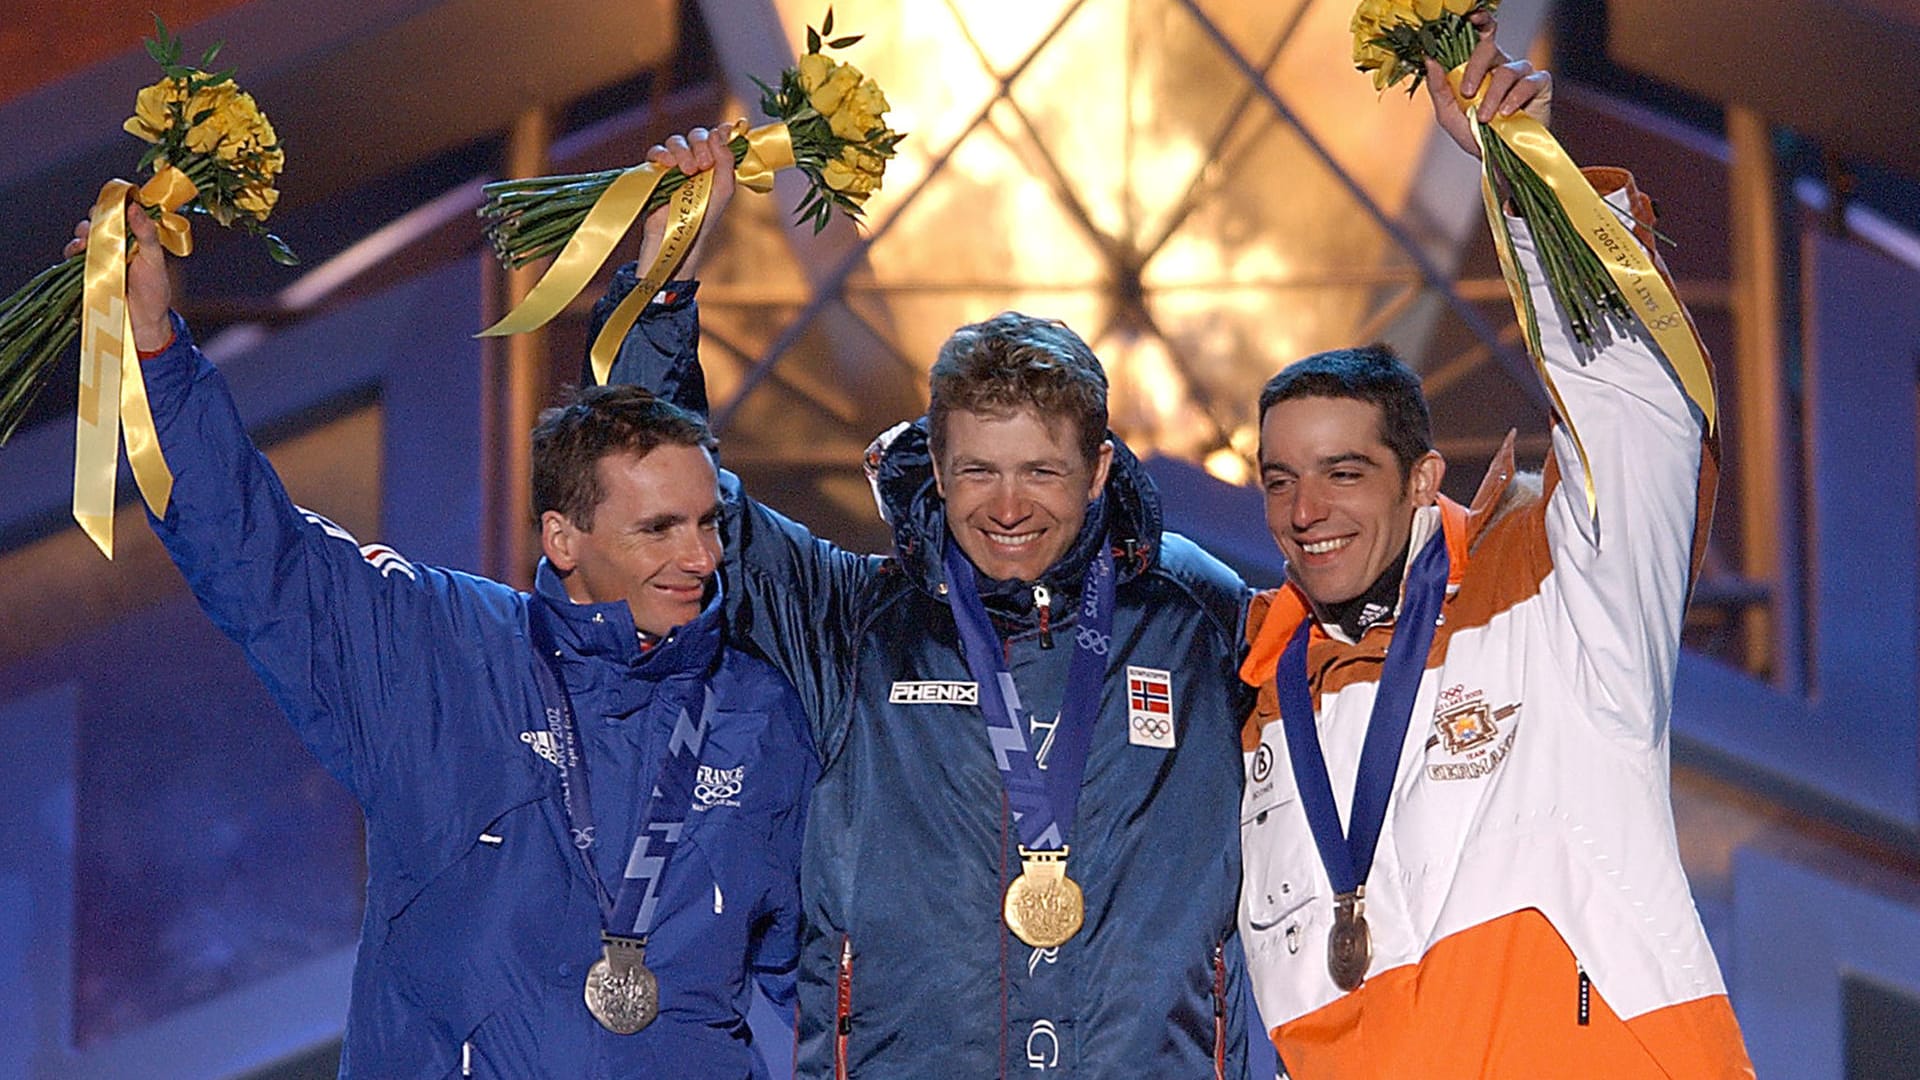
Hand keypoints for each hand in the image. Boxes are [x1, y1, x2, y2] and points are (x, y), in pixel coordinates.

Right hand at [64, 202, 173, 351]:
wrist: (143, 322)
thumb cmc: (154, 291)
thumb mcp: (155, 259)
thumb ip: (147, 234)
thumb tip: (135, 207)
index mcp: (135, 236)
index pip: (120, 212)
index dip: (115, 204)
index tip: (115, 202)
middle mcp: (116, 243)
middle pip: (98, 220)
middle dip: (96, 217)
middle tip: (99, 221)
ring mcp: (100, 256)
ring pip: (84, 235)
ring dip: (84, 233)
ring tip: (89, 239)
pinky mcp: (87, 269)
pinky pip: (73, 255)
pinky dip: (73, 250)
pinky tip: (78, 251)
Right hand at [635, 123, 737, 277]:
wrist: (681, 233)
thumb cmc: (705, 215)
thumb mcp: (724, 188)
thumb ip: (726, 160)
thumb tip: (719, 131)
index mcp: (715, 163)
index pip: (717, 137)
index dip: (721, 131)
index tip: (725, 131)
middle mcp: (696, 160)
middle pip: (697, 135)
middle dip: (701, 144)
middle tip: (703, 164)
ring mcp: (676, 164)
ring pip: (677, 141)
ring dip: (683, 151)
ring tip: (687, 171)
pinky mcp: (657, 171)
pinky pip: (656, 152)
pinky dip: (662, 153)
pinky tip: (667, 164)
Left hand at [1422, 13, 1551, 159]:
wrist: (1497, 159)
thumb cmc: (1474, 134)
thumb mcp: (1448, 114)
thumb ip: (1438, 87)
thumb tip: (1430, 59)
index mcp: (1480, 65)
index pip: (1481, 34)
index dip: (1479, 21)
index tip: (1469, 18)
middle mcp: (1501, 64)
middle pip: (1489, 48)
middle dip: (1475, 69)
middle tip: (1467, 93)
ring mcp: (1522, 73)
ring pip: (1506, 71)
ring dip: (1492, 96)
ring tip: (1485, 118)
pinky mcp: (1540, 86)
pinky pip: (1528, 83)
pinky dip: (1514, 99)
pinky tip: (1506, 114)